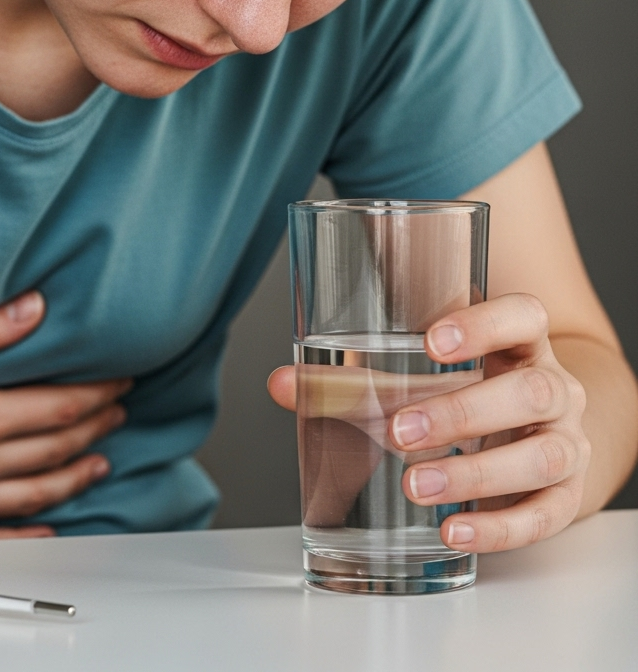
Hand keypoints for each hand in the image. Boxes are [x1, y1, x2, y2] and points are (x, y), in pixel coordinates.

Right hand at [0, 292, 129, 539]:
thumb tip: (34, 308)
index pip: (57, 407)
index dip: (96, 393)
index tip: (121, 379)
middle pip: (53, 448)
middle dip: (94, 427)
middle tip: (120, 410)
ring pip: (35, 494)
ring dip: (74, 476)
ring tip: (101, 460)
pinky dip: (28, 532)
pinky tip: (48, 526)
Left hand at [268, 293, 590, 552]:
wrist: (539, 431)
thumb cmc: (468, 390)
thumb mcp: (422, 377)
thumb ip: (353, 381)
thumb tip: (281, 384)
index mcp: (519, 342)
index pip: (522, 317)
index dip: (484, 325)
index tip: (431, 342)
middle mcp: (552, 387)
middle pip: (529, 392)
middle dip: (462, 413)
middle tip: (400, 431)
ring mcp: (566, 442)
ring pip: (543, 456)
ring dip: (476, 474)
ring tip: (415, 485)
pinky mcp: (566, 495)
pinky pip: (544, 514)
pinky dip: (498, 527)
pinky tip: (453, 530)